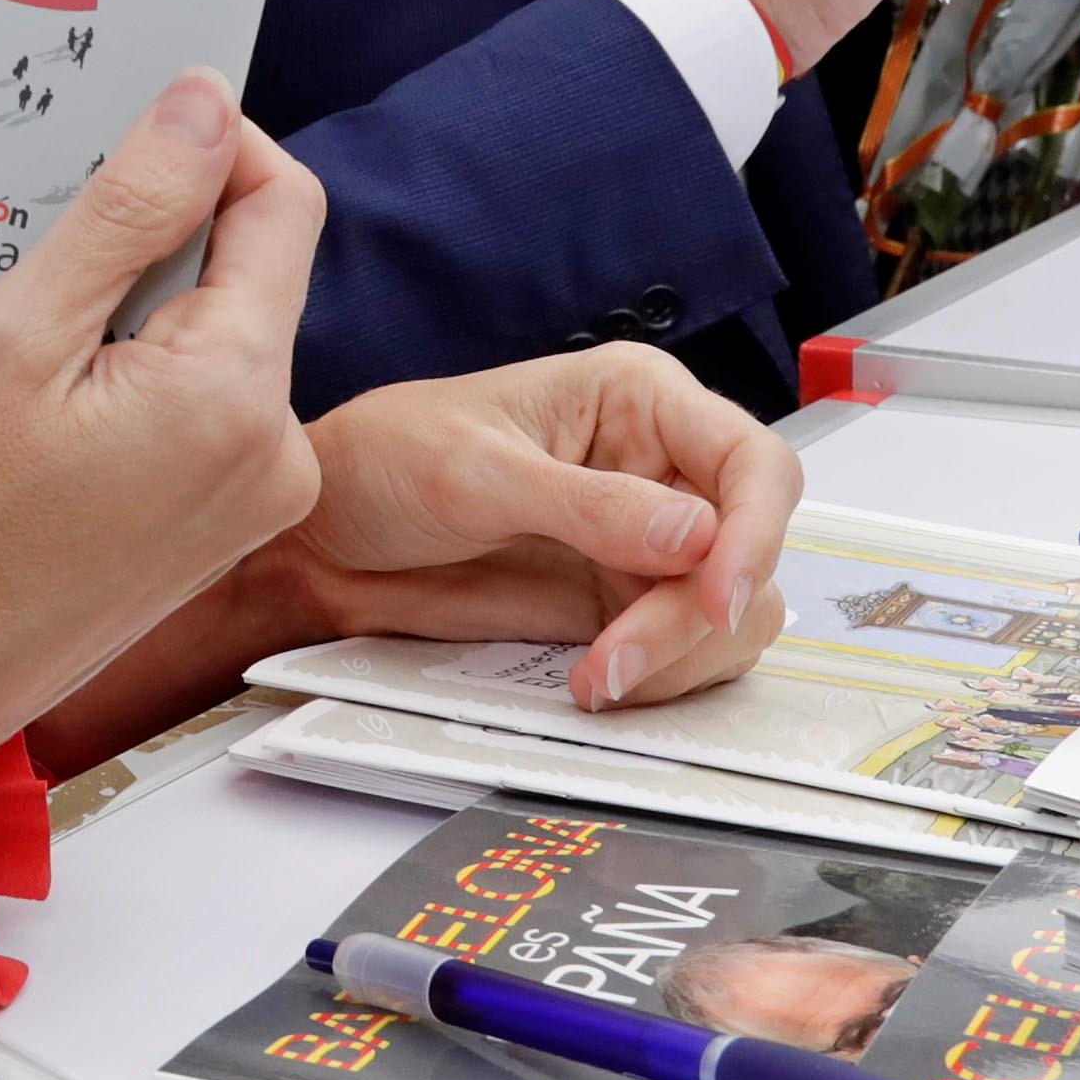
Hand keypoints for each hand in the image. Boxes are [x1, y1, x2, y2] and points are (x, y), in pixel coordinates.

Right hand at [0, 72, 322, 782]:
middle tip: (47, 241)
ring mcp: (251, 502)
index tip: (124, 137)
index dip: (212, 147)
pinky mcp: (217, 532)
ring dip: (141, 306)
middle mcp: (274, 452)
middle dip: (161, 234)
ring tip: (33, 336)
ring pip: (221, 339)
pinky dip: (138, 373)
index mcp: (237, 396)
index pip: (285, 205)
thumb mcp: (16, 335)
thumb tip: (205, 102)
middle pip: (253, 273)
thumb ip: (128, 209)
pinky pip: (201, 408)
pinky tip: (51, 394)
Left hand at [277, 344, 802, 710]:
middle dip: (697, 614)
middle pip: (748, 548)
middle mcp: (658, 465)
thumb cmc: (384, 461)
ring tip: (595, 676)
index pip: (751, 460)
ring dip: (679, 656)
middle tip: (621, 660)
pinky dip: (658, 678)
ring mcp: (645, 542)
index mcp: (638, 399)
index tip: (713, 594)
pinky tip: (593, 680)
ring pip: (731, 611)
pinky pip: (685, 651)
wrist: (326, 539)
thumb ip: (587, 504)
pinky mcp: (620, 603)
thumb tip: (694, 533)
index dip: (753, 529)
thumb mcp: (475, 471)